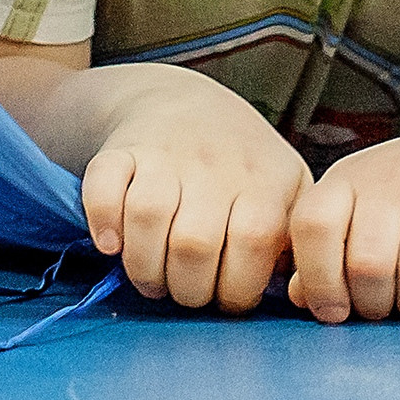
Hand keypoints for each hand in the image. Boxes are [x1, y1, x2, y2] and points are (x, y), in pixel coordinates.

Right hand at [82, 77, 310, 312]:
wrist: (184, 103)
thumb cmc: (244, 166)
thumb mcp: (288, 190)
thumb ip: (296, 241)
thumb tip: (297, 295)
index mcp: (266, 181)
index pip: (253, 245)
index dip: (234, 289)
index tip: (223, 296)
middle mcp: (216, 165)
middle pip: (194, 243)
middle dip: (185, 289)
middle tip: (182, 290)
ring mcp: (167, 154)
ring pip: (148, 217)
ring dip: (143, 266)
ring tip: (150, 277)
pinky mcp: (122, 150)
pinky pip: (102, 186)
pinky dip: (102, 220)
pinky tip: (110, 244)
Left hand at [287, 127, 399, 322]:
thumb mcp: (360, 213)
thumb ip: (326, 254)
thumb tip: (301, 298)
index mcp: (349, 178)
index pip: (314, 225)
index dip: (319, 279)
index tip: (336, 310)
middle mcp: (394, 174)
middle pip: (369, 263)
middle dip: (376, 306)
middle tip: (390, 305)